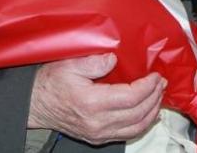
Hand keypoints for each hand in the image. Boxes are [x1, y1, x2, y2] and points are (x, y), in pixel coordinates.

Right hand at [27, 53, 165, 144]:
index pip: (131, 98)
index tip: (155, 76)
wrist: (36, 104)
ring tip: (158, 96)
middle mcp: (98, 122)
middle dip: (154, 97)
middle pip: (138, 113)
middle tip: (161, 83)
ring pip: (136, 128)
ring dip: (152, 112)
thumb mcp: (70, 64)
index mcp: (92, 103)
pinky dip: (142, 124)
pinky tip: (148, 114)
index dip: (148, 87)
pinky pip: (127, 134)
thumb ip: (94, 62)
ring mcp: (98, 133)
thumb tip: (114, 60)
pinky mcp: (98, 137)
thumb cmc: (51, 83)